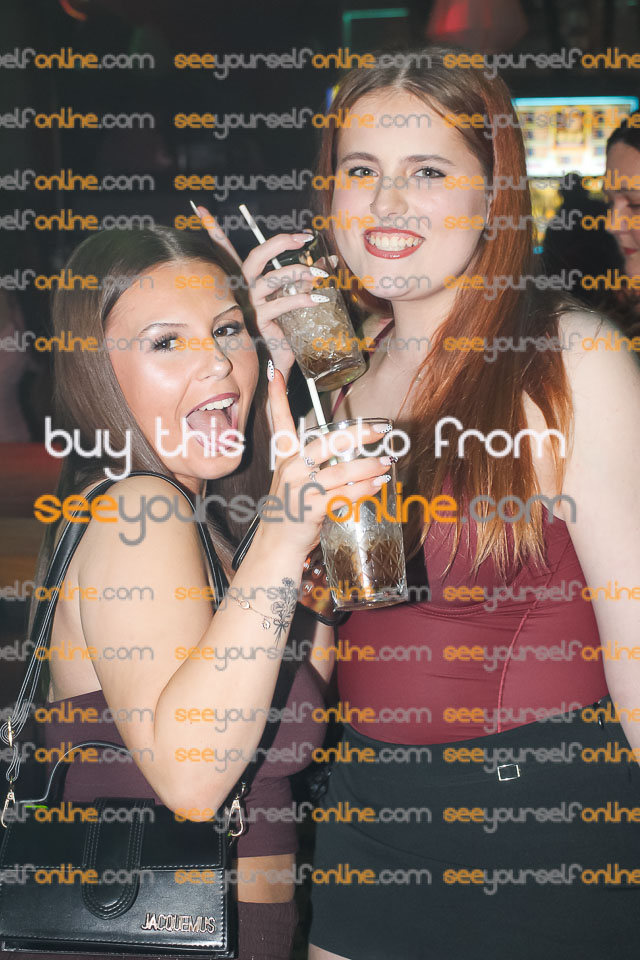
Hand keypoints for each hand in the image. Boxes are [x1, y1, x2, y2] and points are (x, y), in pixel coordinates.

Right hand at [195, 205, 328, 379]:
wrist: (271, 365)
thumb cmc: (280, 329)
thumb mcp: (289, 299)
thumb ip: (303, 278)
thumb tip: (330, 260)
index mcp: (243, 281)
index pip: (223, 251)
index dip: (212, 230)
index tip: (200, 209)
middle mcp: (242, 290)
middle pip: (256, 257)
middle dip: (280, 243)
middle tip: (304, 238)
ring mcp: (250, 305)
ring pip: (274, 278)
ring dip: (300, 272)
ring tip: (319, 275)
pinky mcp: (260, 321)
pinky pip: (282, 304)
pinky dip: (303, 299)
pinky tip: (318, 299)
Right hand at [258, 366, 393, 556]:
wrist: (276, 547)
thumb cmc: (290, 514)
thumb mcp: (293, 483)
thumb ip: (313, 465)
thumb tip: (345, 453)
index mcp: (285, 459)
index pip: (279, 423)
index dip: (276, 397)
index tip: (275, 373)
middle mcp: (290, 469)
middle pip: (327, 442)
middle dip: (358, 434)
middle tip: (381, 431)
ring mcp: (299, 489)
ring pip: (341, 470)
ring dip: (369, 466)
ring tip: (387, 462)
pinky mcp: (310, 509)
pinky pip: (344, 494)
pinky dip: (364, 489)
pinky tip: (378, 485)